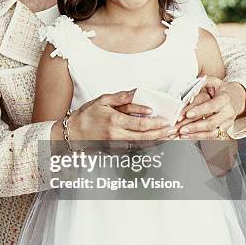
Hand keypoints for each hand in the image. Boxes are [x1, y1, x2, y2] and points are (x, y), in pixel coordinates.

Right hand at [52, 90, 177, 143]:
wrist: (73, 133)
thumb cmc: (87, 114)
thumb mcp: (103, 100)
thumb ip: (122, 98)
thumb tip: (138, 94)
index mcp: (114, 121)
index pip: (140, 124)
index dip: (154, 123)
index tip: (164, 120)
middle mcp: (117, 135)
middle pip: (144, 137)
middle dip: (160, 134)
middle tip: (172, 130)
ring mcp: (116, 145)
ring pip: (141, 145)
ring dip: (156, 141)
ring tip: (168, 136)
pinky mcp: (115, 150)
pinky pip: (134, 148)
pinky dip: (146, 145)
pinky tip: (155, 141)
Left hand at [175, 77, 245, 139]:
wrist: (237, 98)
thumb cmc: (223, 90)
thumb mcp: (215, 82)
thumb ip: (204, 81)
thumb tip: (192, 83)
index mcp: (225, 99)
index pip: (212, 106)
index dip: (200, 110)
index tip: (188, 114)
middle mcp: (228, 112)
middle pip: (211, 122)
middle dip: (195, 126)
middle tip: (181, 128)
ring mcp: (227, 123)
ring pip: (212, 133)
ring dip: (196, 135)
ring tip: (182, 134)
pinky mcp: (224, 130)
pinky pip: (212, 137)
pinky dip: (199, 137)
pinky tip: (188, 136)